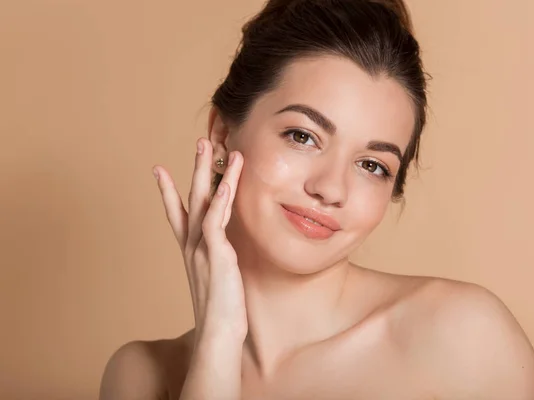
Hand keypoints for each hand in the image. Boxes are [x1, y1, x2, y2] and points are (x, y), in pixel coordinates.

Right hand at [152, 138, 246, 397]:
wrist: (219, 334)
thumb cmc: (221, 311)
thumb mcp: (216, 280)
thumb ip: (216, 262)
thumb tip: (224, 254)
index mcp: (192, 250)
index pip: (178, 214)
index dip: (169, 191)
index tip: (160, 170)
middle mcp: (193, 246)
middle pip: (191, 199)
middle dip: (195, 169)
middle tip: (199, 142)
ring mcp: (202, 249)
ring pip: (204, 202)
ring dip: (208, 172)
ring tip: (212, 147)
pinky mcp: (216, 255)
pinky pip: (216, 221)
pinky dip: (221, 200)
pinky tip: (227, 182)